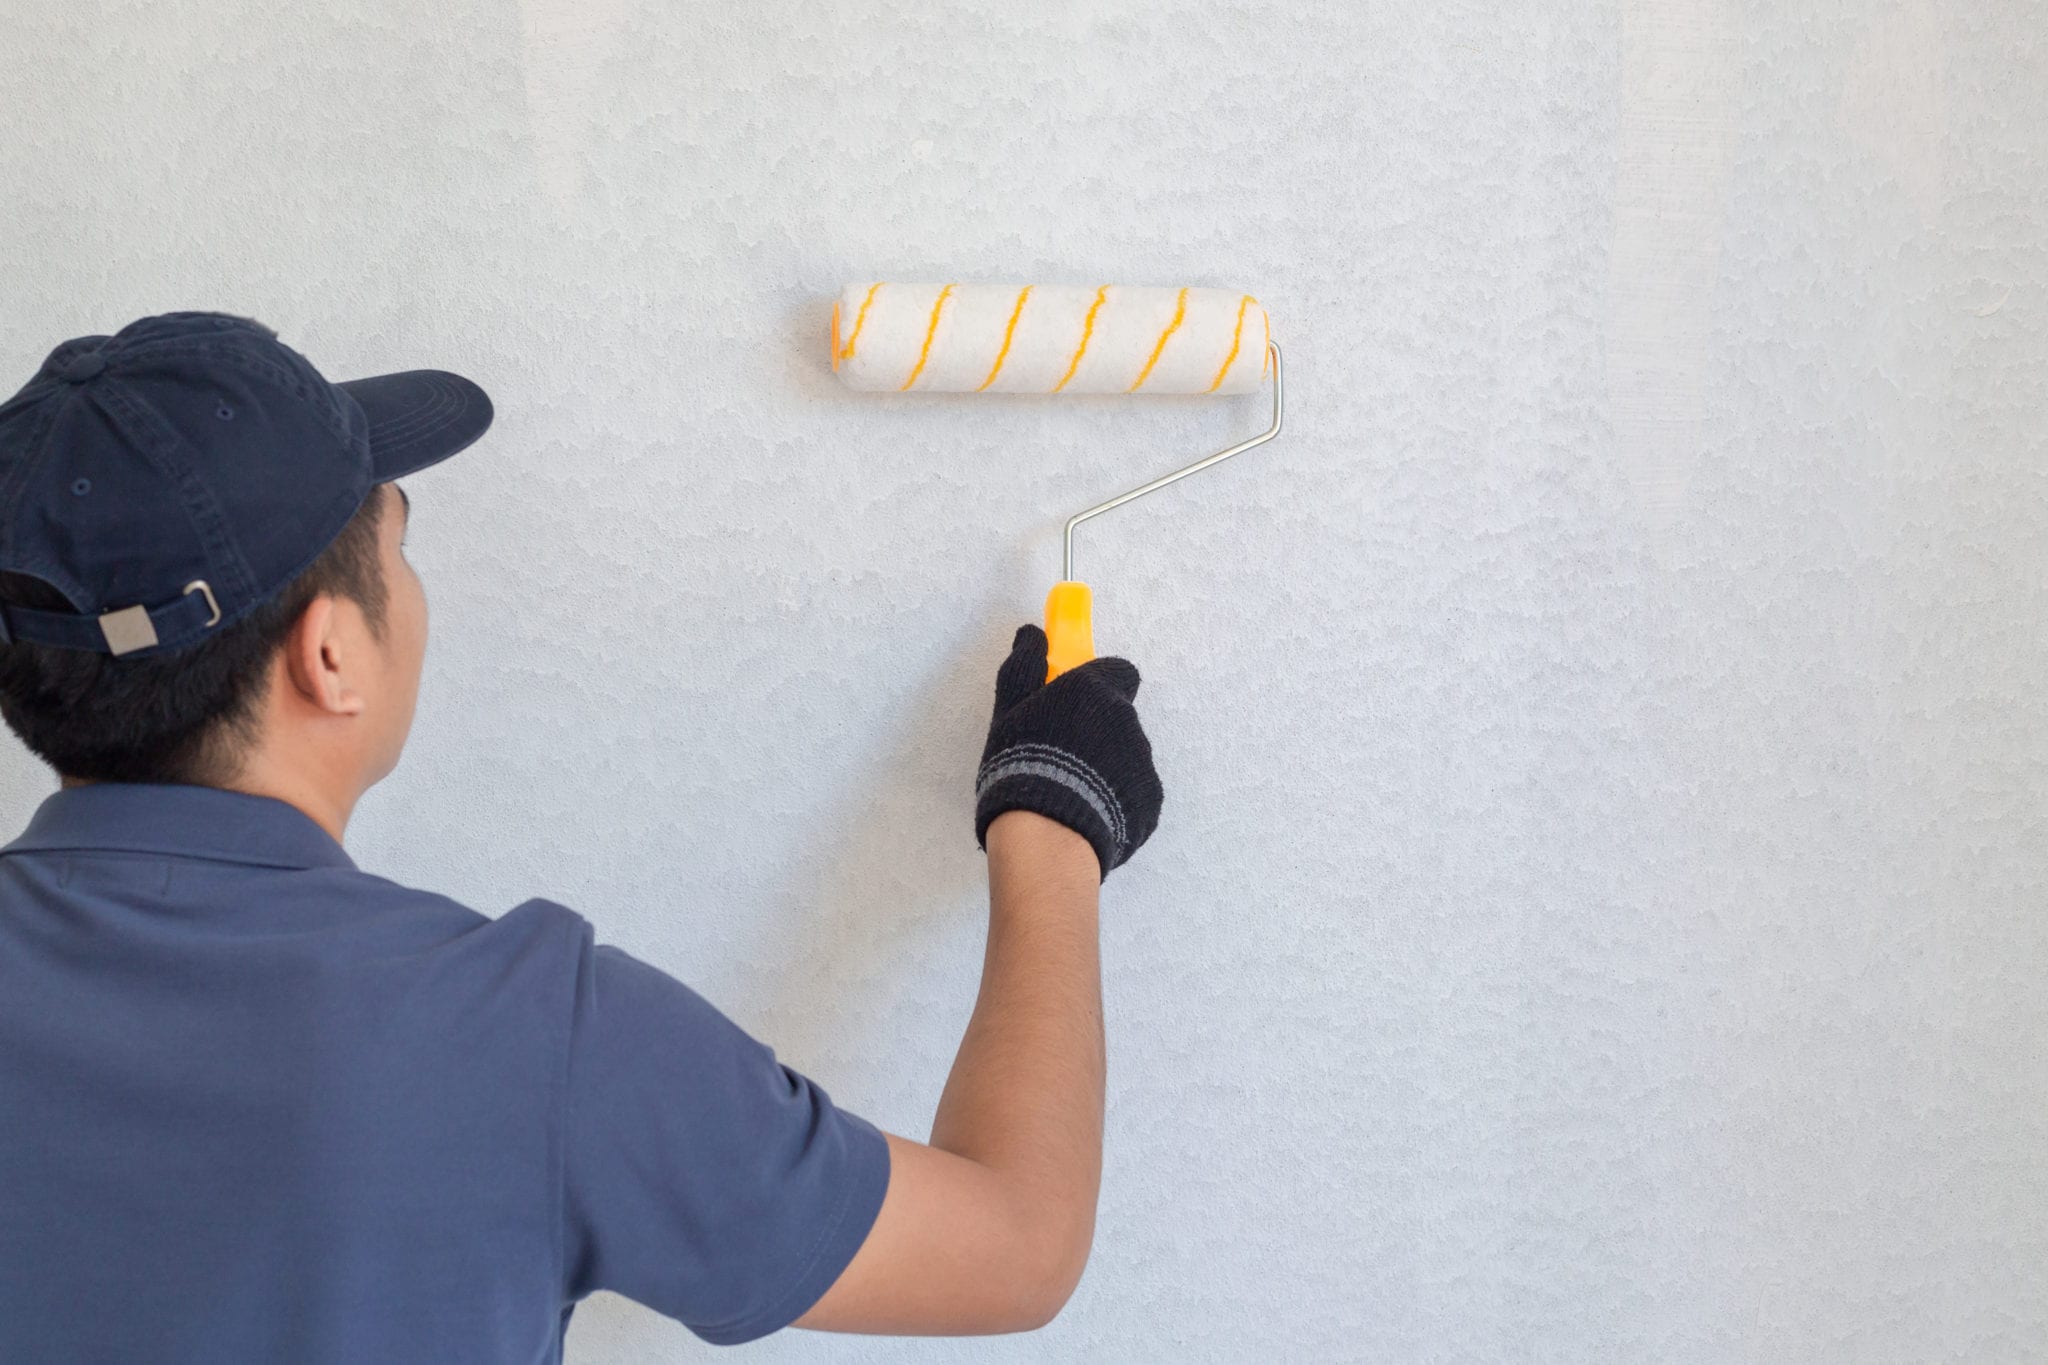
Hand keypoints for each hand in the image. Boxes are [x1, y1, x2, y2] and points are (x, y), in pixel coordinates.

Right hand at [973, 624, 1162, 879]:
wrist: (1047, 835)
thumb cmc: (1022, 764)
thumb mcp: (1009, 711)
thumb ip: (1024, 668)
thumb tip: (1033, 633)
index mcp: (1097, 691)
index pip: (1116, 671)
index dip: (1097, 684)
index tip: (1072, 702)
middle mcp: (1129, 721)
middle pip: (1119, 717)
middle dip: (1096, 731)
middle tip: (1061, 756)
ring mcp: (1144, 764)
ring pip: (1127, 756)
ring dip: (1105, 767)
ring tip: (1068, 792)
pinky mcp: (1150, 803)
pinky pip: (1132, 794)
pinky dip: (1114, 800)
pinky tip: (1084, 815)